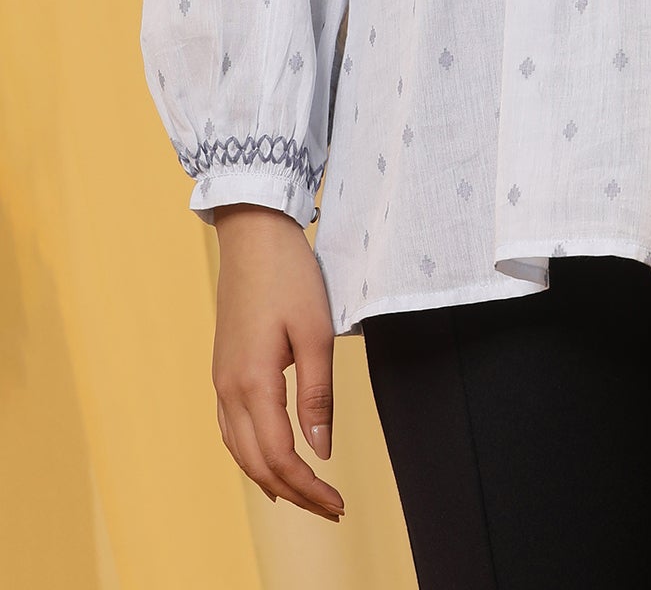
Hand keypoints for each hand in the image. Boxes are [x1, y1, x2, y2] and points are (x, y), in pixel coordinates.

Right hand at [211, 204, 345, 521]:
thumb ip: (317, 396)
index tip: (338, 503)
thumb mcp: (316, 332)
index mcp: (253, 383)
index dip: (309, 487)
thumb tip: (321, 451)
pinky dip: (251, 455)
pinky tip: (268, 459)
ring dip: (270, 478)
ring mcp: (220, 379)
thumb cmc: (289, 276)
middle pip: (257, 462)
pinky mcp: (223, 368)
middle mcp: (228, 389)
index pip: (280, 456)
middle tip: (331, 508)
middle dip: (293, 493)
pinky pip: (230, 429)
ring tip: (303, 495)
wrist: (254, 233)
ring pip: (239, 450)